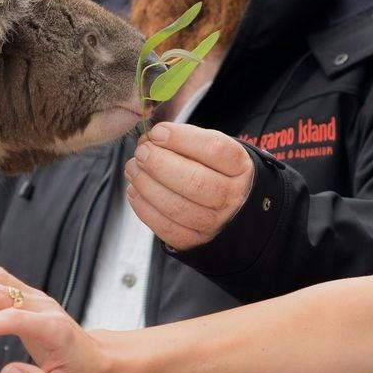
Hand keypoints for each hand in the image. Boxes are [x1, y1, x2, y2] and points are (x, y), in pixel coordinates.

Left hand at [125, 122, 253, 249]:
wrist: (228, 207)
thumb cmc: (213, 169)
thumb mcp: (211, 149)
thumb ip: (184, 140)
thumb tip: (150, 139)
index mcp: (240, 167)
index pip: (215, 149)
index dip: (181, 139)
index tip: (157, 132)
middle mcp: (233, 197)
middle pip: (195, 182)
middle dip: (159, 164)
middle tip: (141, 152)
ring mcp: (216, 222)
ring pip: (178, 207)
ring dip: (147, 186)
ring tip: (133, 169)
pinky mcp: (196, 241)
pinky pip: (167, 229)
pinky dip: (145, 209)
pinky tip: (134, 191)